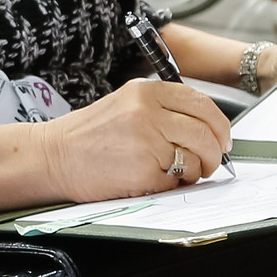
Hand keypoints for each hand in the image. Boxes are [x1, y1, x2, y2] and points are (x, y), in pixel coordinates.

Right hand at [35, 78, 232, 202]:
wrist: (54, 156)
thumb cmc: (88, 135)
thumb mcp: (125, 104)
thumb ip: (163, 109)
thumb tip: (205, 128)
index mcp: (145, 91)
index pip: (201, 102)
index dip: (219, 124)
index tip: (222, 138)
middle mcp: (147, 112)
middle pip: (205, 132)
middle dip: (214, 153)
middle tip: (210, 163)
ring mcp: (145, 141)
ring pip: (196, 158)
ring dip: (194, 170)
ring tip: (176, 172)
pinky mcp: (142, 171)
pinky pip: (176, 180)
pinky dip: (172, 184)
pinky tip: (153, 179)